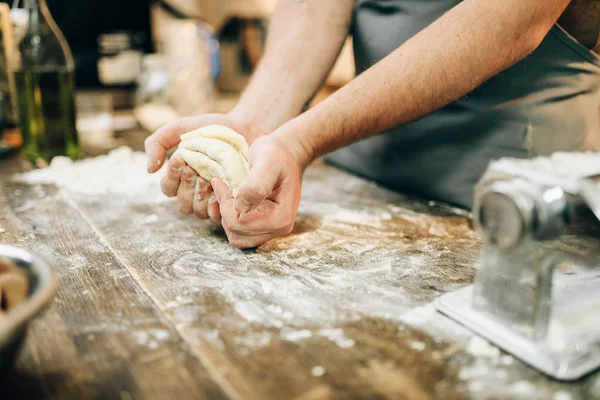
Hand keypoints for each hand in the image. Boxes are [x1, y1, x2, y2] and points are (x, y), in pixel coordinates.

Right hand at [144, 114, 263, 221]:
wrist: (244, 128)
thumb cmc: (212, 128)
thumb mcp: (181, 128)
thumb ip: (158, 142)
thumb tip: (149, 170)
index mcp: (181, 177)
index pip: (168, 189)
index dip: (171, 177)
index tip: (181, 158)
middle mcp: (195, 190)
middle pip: (182, 202)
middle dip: (187, 185)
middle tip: (197, 168)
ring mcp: (213, 197)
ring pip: (198, 210)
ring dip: (201, 195)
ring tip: (211, 177)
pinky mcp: (230, 201)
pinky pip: (217, 214)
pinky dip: (216, 205)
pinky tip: (221, 189)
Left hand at [210, 135, 304, 248]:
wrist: (286, 153)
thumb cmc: (277, 154)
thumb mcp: (267, 162)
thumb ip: (256, 184)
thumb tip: (240, 207)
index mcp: (281, 218)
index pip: (241, 224)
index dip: (225, 204)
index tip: (220, 182)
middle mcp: (278, 229)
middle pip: (237, 235)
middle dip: (225, 212)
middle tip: (224, 187)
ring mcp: (271, 230)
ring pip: (236, 237)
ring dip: (226, 216)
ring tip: (228, 193)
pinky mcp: (263, 227)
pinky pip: (239, 232)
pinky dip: (230, 218)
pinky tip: (231, 200)